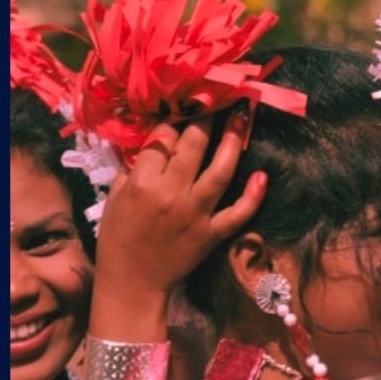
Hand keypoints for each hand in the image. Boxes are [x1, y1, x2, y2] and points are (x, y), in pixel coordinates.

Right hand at [93, 113, 266, 306]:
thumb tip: (155, 136)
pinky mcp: (213, 233)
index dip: (173, 119)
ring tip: (243, 117)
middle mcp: (171, 194)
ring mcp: (196, 213)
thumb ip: (135, 166)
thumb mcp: (117, 196)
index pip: (163, 138)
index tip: (183, 106)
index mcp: (142, 182)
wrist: (133, 281)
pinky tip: (263, 176)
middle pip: (193, 146)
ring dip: (234, 142)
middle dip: (206, 118)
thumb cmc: (119, 236)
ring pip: (220, 171)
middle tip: (218, 99)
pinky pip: (238, 212)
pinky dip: (253, 196)